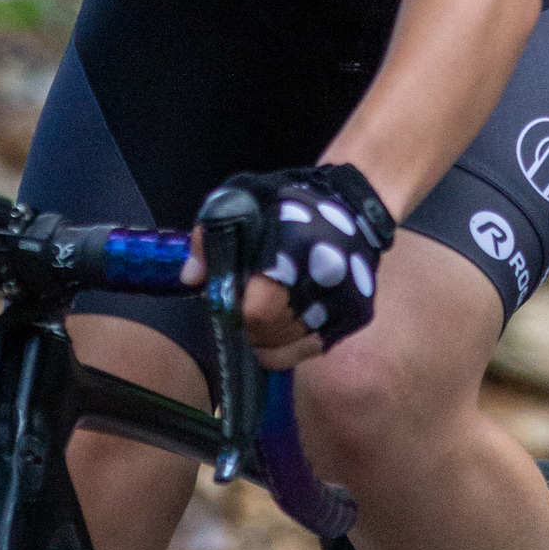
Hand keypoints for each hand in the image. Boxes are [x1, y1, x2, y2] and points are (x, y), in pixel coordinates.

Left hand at [182, 164, 394, 368]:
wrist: (352, 204)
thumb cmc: (289, 202)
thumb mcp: (241, 200)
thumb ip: (210, 236)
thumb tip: (192, 278)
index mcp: (295, 247)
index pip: (259, 309)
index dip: (237, 311)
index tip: (231, 299)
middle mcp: (325, 278)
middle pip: (272, 331)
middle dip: (250, 325)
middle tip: (244, 309)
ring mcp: (344, 300)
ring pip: (290, 344)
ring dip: (268, 337)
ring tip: (261, 316)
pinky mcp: (357, 315)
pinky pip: (312, 349)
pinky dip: (290, 347)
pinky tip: (278, 329)